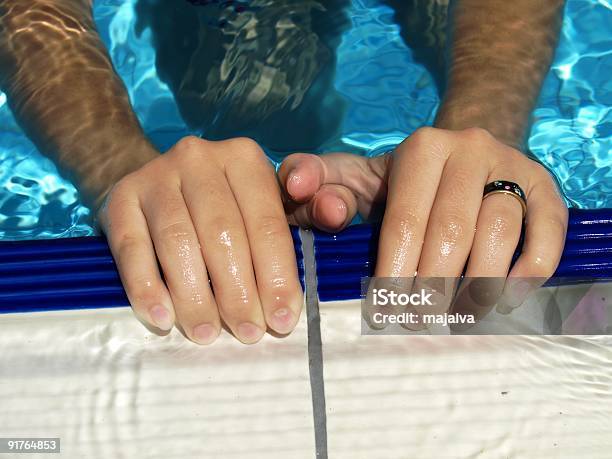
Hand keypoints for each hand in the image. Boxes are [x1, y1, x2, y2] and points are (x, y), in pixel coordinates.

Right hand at [98, 137, 302, 343]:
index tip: (282, 320)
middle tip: (247, 332)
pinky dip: (147, 288)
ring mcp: (156, 176)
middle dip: (238, 292)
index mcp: (244, 159)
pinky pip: (131, 248)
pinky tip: (162, 318)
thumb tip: (295, 285)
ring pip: (178, 242)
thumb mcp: (260, 202)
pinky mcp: (120, 199)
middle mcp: (200, 159)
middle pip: (223, 234)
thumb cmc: (222, 203)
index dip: (277, 277)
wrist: (156, 179)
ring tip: (206, 333)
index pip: (266, 224)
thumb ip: (287, 233)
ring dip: (194, 297)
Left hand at [279, 127, 567, 314]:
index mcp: (420, 149)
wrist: (465, 155)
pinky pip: (547, 228)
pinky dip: (531, 267)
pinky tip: (509, 296)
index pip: (404, 220)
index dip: (394, 272)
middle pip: (452, 230)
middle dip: (433, 286)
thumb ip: (317, 180)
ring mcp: (511, 165)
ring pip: (500, 230)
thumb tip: (297, 188)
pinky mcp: (544, 186)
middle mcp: (468, 149)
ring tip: (457, 317)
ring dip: (480, 283)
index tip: (385, 312)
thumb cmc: (401, 180)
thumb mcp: (355, 174)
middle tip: (418, 322)